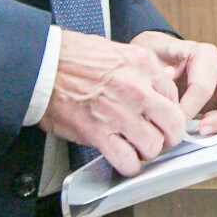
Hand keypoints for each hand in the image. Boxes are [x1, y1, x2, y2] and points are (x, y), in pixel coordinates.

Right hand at [45, 31, 187, 175]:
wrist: (41, 64)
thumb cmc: (71, 55)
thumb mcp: (116, 50)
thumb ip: (140, 68)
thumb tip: (160, 79)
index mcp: (142, 65)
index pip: (174, 96)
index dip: (170, 112)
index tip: (162, 119)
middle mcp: (136, 89)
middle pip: (172, 123)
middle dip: (168, 135)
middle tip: (159, 138)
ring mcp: (118, 112)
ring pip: (153, 145)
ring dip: (147, 152)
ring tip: (137, 148)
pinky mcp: (98, 132)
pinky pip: (126, 160)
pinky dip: (128, 166)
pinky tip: (124, 161)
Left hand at [134, 32, 216, 134]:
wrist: (159, 56)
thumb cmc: (157, 55)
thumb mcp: (151, 55)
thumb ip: (158, 73)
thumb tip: (167, 92)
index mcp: (206, 56)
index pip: (203, 87)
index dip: (188, 108)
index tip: (173, 120)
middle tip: (202, 130)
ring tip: (205, 130)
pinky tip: (205, 130)